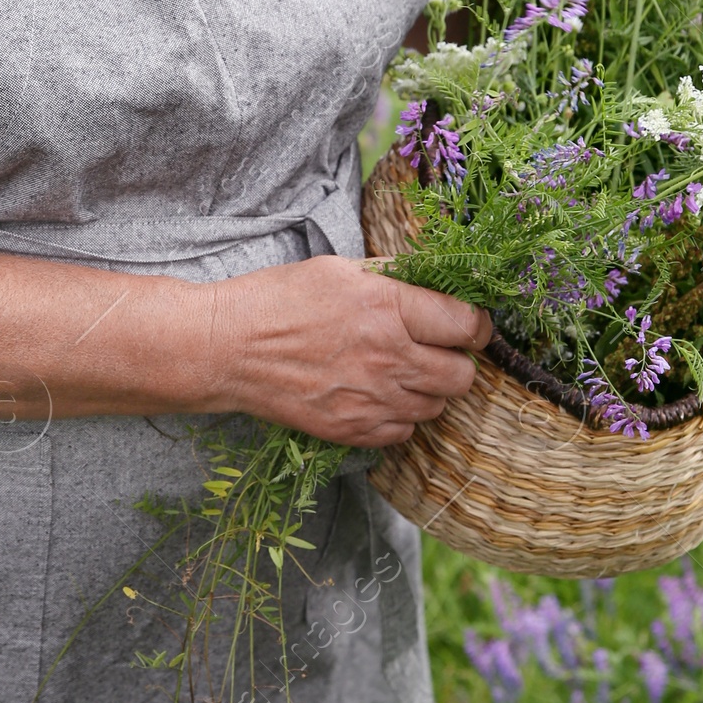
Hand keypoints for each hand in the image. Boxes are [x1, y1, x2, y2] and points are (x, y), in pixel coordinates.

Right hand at [208, 257, 491, 447]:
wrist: (227, 348)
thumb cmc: (278, 299)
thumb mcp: (340, 269)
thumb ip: (393, 279)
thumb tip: (433, 284)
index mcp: (389, 308)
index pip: (467, 325)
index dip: (476, 325)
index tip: (468, 325)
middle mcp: (389, 358)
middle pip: (462, 375)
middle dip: (457, 360)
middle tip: (436, 349)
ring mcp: (372, 399)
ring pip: (437, 406)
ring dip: (428, 390)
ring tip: (401, 371)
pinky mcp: (352, 430)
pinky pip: (404, 433)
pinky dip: (400, 416)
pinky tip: (378, 395)